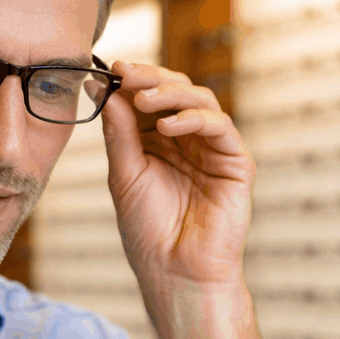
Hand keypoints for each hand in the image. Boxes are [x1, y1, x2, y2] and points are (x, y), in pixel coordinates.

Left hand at [100, 61, 253, 290]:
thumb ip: (119, 131)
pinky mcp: (237, 163)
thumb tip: (102, 85)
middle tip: (126, 73)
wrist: (175, 271)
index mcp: (160, 140)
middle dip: (150, 78)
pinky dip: (193, 118)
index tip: (109, 68)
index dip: (132, 80)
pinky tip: (167, 125)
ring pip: (200, 100)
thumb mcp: (124, 173)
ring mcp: (214, 149)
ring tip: (143, 100)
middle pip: (177, 90)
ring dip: (170, 93)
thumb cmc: (149, 230)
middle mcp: (189, 140)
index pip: (150, 96)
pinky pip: (220, 127)